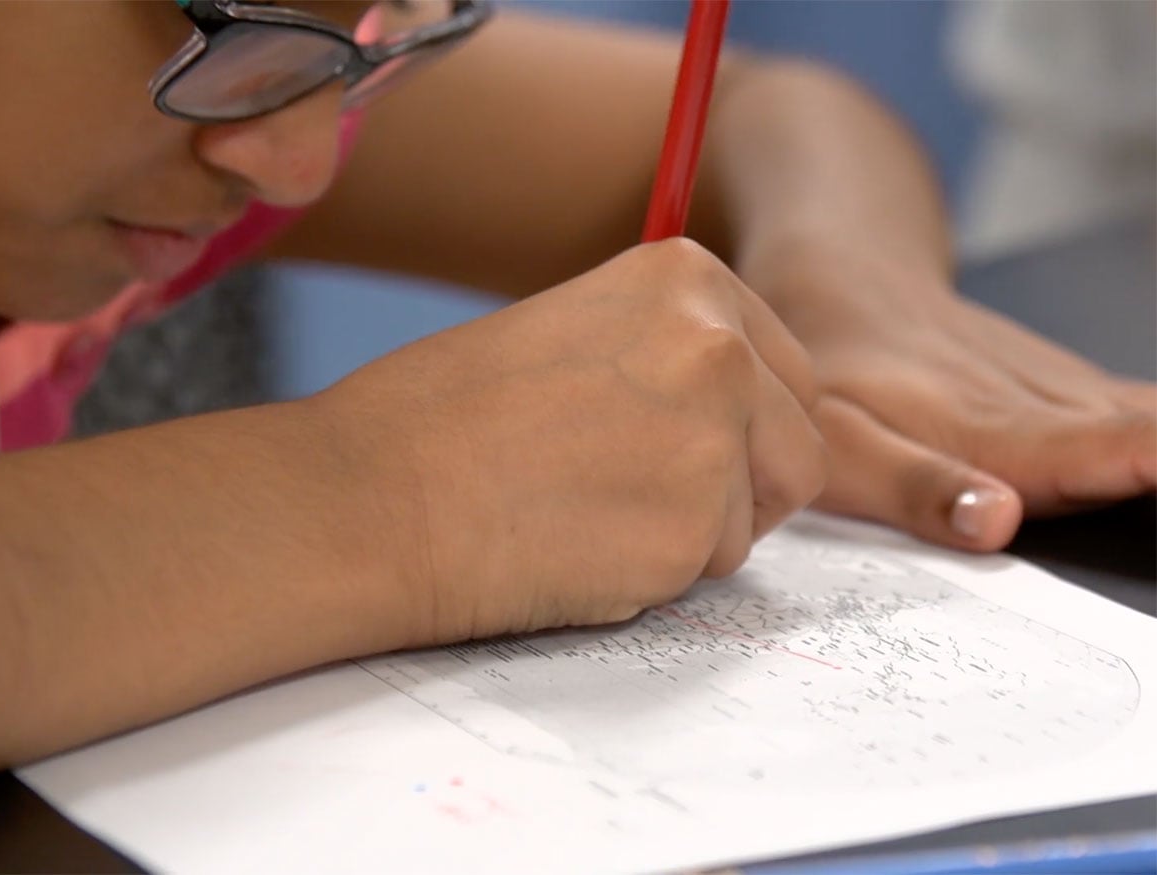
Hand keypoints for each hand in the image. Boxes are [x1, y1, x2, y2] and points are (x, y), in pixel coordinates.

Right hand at [317, 239, 824, 646]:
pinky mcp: (686, 535)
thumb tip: (740, 412)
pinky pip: (702, 571)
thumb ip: (670, 356)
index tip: (675, 444)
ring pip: (752, 519)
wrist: (367, 494)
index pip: (790, 376)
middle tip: (638, 493)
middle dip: (740, 487)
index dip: (742, 428)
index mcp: (688, 278)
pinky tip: (572, 545)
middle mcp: (719, 347)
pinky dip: (650, 575)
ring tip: (585, 510)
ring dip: (689, 534)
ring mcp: (711, 442)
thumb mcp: (576, 332)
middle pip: (800, 450)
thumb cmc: (441, 416)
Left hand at [747, 240, 1155, 551]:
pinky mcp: (1067, 384)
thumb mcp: (842, 441)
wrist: (844, 281)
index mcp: (991, 428)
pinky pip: (1135, 411)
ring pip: (1152, 421)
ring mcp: (1064, 389)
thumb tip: (998, 526)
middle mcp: (1045, 405)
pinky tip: (1155, 450)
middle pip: (1154, 438)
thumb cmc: (834, 370)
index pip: (1103, 451)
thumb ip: (916, 486)